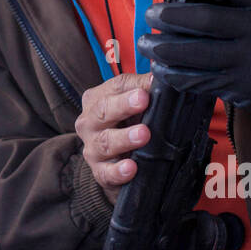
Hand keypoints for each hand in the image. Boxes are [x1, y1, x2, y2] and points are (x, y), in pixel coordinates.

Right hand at [74, 72, 153, 204]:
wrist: (115, 162)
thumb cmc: (126, 126)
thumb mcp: (134, 105)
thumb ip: (145, 89)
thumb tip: (161, 76)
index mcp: (96, 100)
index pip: (114, 87)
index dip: (131, 86)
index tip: (147, 88)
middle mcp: (89, 122)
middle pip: (103, 110)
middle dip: (123, 105)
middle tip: (142, 100)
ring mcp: (92, 148)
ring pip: (105, 142)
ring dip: (124, 138)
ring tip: (143, 134)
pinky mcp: (100, 172)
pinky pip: (107, 173)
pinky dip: (118, 171)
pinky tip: (131, 168)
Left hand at [137, 0, 250, 113]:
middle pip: (206, 20)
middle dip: (170, 16)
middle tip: (150, 13)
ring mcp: (249, 60)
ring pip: (198, 53)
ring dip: (163, 48)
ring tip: (145, 42)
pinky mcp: (238, 86)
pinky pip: (198, 79)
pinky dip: (172, 73)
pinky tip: (158, 66)